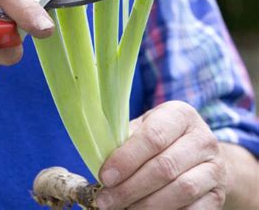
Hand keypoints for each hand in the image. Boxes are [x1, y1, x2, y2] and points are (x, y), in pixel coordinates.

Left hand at [96, 101, 226, 209]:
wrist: (197, 155)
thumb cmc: (159, 139)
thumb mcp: (142, 129)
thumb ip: (124, 140)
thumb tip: (97, 160)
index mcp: (179, 115)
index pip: (153, 136)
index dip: (127, 159)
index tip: (105, 177)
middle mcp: (202, 138)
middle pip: (165, 167)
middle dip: (130, 188)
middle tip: (105, 200)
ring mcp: (215, 167)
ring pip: (180, 190)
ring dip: (146, 205)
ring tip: (122, 209)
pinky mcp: (218, 193)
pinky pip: (194, 209)